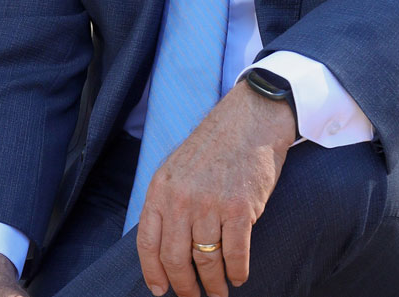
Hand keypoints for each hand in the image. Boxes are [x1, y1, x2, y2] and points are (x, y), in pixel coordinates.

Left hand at [136, 79, 296, 296]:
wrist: (250, 118)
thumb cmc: (215, 145)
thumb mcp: (178, 167)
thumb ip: (169, 201)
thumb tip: (165, 247)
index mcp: (161, 188)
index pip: (148, 242)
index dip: (153, 272)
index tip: (161, 290)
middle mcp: (181, 198)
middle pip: (176, 259)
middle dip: (186, 287)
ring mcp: (210, 204)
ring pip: (206, 262)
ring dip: (214, 285)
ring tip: (220, 293)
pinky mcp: (240, 208)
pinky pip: (236, 255)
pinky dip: (238, 272)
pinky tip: (239, 276)